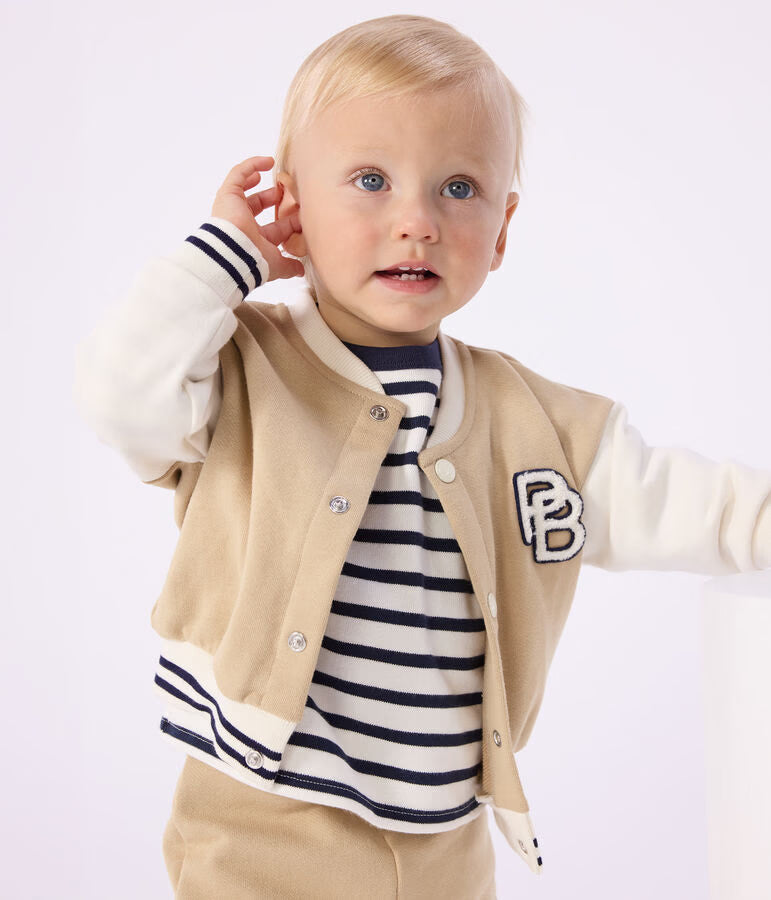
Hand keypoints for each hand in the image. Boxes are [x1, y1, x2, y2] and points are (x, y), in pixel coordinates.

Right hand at [211, 155, 304, 281]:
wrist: (235, 255)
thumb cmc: (254, 262)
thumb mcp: (277, 265)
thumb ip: (289, 267)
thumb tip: (301, 271)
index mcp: (255, 241)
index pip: (275, 228)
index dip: (289, 221)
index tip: (304, 215)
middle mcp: (242, 224)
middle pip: (260, 205)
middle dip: (274, 198)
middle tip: (290, 192)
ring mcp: (233, 208)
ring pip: (246, 188)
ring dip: (260, 179)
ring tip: (276, 172)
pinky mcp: (228, 194)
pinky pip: (238, 174)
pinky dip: (252, 165)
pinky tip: (269, 161)